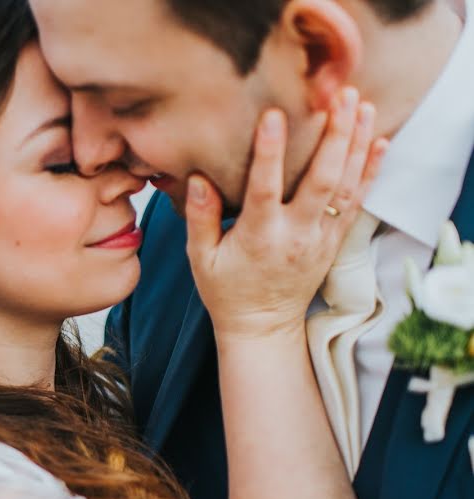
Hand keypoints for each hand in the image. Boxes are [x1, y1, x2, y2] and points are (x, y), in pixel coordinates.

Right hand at [185, 87, 387, 338]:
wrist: (264, 326)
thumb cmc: (226, 290)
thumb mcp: (201, 258)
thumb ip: (200, 217)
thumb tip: (198, 179)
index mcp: (259, 237)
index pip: (265, 188)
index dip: (270, 152)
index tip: (275, 115)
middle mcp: (296, 235)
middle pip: (321, 180)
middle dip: (333, 136)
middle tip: (339, 95)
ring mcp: (321, 238)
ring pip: (345, 185)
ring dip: (356, 143)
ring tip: (359, 104)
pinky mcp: (335, 241)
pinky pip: (357, 201)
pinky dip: (370, 170)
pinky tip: (379, 140)